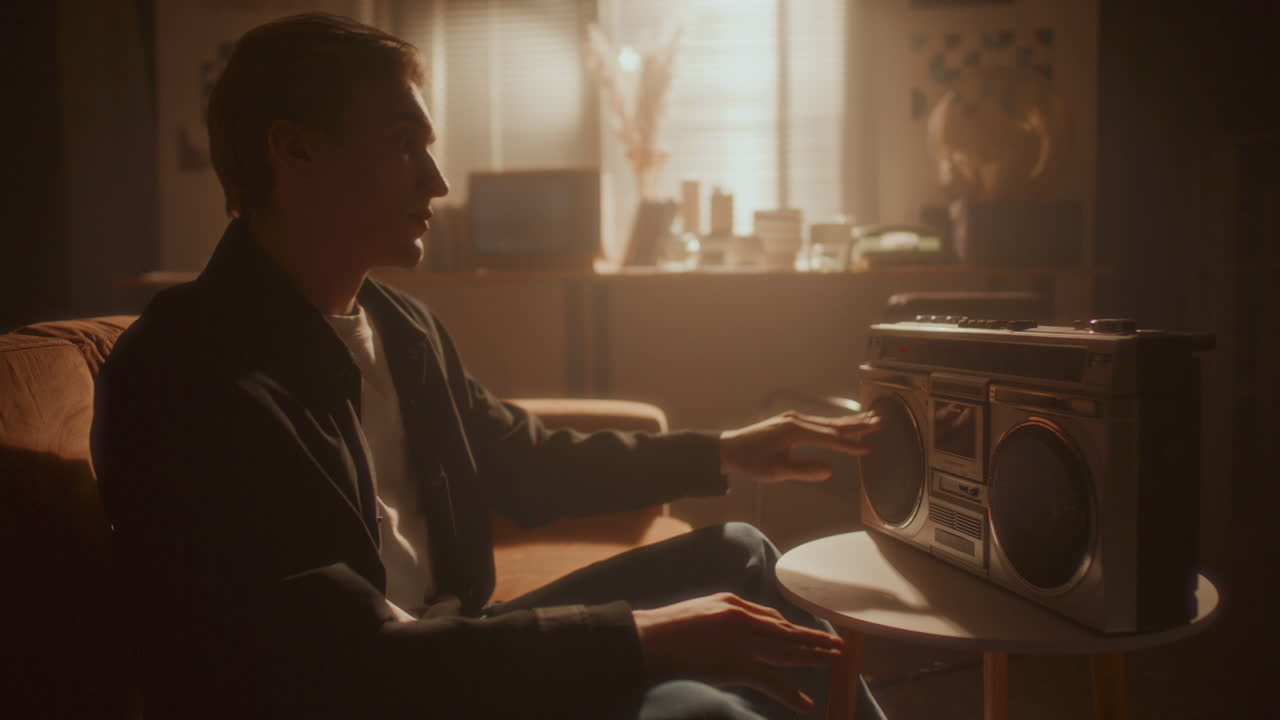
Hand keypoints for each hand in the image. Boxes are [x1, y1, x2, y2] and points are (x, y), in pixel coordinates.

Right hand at [632, 592, 843, 712]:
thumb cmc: (667, 627)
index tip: (809, 634)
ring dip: (814, 657)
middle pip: (787, 632)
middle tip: (839, 645)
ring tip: (836, 662)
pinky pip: (771, 681)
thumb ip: (726, 615)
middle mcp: (744, 619)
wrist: (649, 639)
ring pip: (787, 651)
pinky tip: (806, 703)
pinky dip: (790, 694)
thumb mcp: (702, 610)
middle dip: (814, 639)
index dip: (794, 629)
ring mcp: (742, 643)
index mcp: (734, 604)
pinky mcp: (737, 666)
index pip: (773, 618)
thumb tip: (744, 625)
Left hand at [719, 410, 880, 482]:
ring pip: (827, 421)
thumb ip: (803, 471)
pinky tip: (845, 424)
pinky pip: (819, 422)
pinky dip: (835, 423)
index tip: (868, 449)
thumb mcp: (776, 472)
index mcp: (793, 432)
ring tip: (871, 419)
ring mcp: (794, 419)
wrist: (730, 448)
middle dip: (857, 425)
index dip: (849, 445)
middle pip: (832, 424)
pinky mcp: (791, 421)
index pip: (828, 439)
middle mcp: (796, 420)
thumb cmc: (750, 461)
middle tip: (879, 422)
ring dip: (849, 421)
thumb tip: (828, 470)